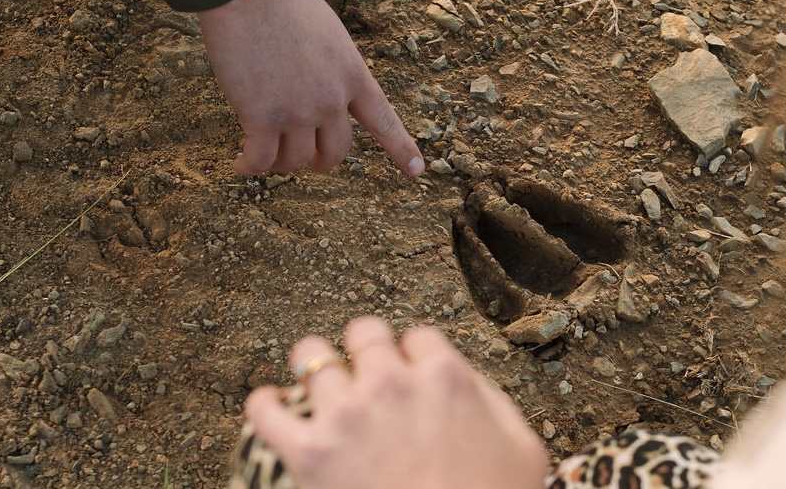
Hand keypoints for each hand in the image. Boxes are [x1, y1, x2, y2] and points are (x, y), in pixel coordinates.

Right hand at [197, 0, 424, 176]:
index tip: (416, 170)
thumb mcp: (331, 35)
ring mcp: (298, 112)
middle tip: (312, 161)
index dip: (400, 148)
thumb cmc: (285, 3)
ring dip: (281, 162)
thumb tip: (323, 86)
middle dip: (322, 161)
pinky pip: (259, 159)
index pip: (383, 120)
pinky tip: (242, 166)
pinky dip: (249, 166)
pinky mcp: (261, 119)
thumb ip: (335, 68)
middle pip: (335, 151)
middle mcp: (331, 100)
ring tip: (267, 155)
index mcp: (353, 76)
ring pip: (295, 159)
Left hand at [245, 317, 548, 488]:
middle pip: (364, 332)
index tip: (410, 372)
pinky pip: (265, 410)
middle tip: (362, 367)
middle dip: (364, 347)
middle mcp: (391, 383)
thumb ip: (490, 399)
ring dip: (313, 366)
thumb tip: (462, 379)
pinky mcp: (309, 453)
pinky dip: (263, 405)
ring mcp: (346, 414)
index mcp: (444, 377)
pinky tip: (268, 406)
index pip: (419, 337)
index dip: (413, 355)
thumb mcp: (521, 446)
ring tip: (313, 381)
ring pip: (310, 355)